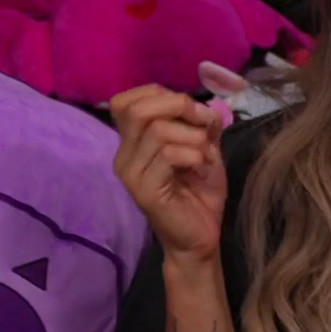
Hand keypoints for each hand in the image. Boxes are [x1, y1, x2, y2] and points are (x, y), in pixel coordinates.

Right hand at [109, 84, 226, 261]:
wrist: (199, 236)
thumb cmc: (200, 191)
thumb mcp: (204, 146)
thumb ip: (199, 122)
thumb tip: (201, 104)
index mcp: (132, 141)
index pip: (126, 101)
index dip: (163, 95)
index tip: (192, 113)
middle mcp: (123, 155)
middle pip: (139, 109)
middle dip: (180, 108)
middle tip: (205, 128)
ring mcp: (130, 173)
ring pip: (159, 131)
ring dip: (195, 139)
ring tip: (206, 157)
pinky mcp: (143, 190)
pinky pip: (169, 155)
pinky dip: (196, 156)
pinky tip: (202, 170)